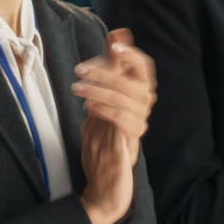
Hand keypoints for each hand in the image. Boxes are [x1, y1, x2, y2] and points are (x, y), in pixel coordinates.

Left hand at [73, 30, 154, 223]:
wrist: (103, 185)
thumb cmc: (102, 143)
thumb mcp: (98, 104)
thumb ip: (107, 72)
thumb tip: (114, 37)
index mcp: (135, 98)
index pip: (144, 69)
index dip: (132, 55)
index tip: (114, 44)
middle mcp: (141, 110)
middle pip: (136, 82)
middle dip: (107, 72)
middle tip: (80, 70)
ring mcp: (138, 127)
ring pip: (131, 100)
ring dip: (102, 91)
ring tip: (78, 90)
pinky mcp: (131, 143)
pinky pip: (126, 122)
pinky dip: (108, 111)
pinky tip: (90, 108)